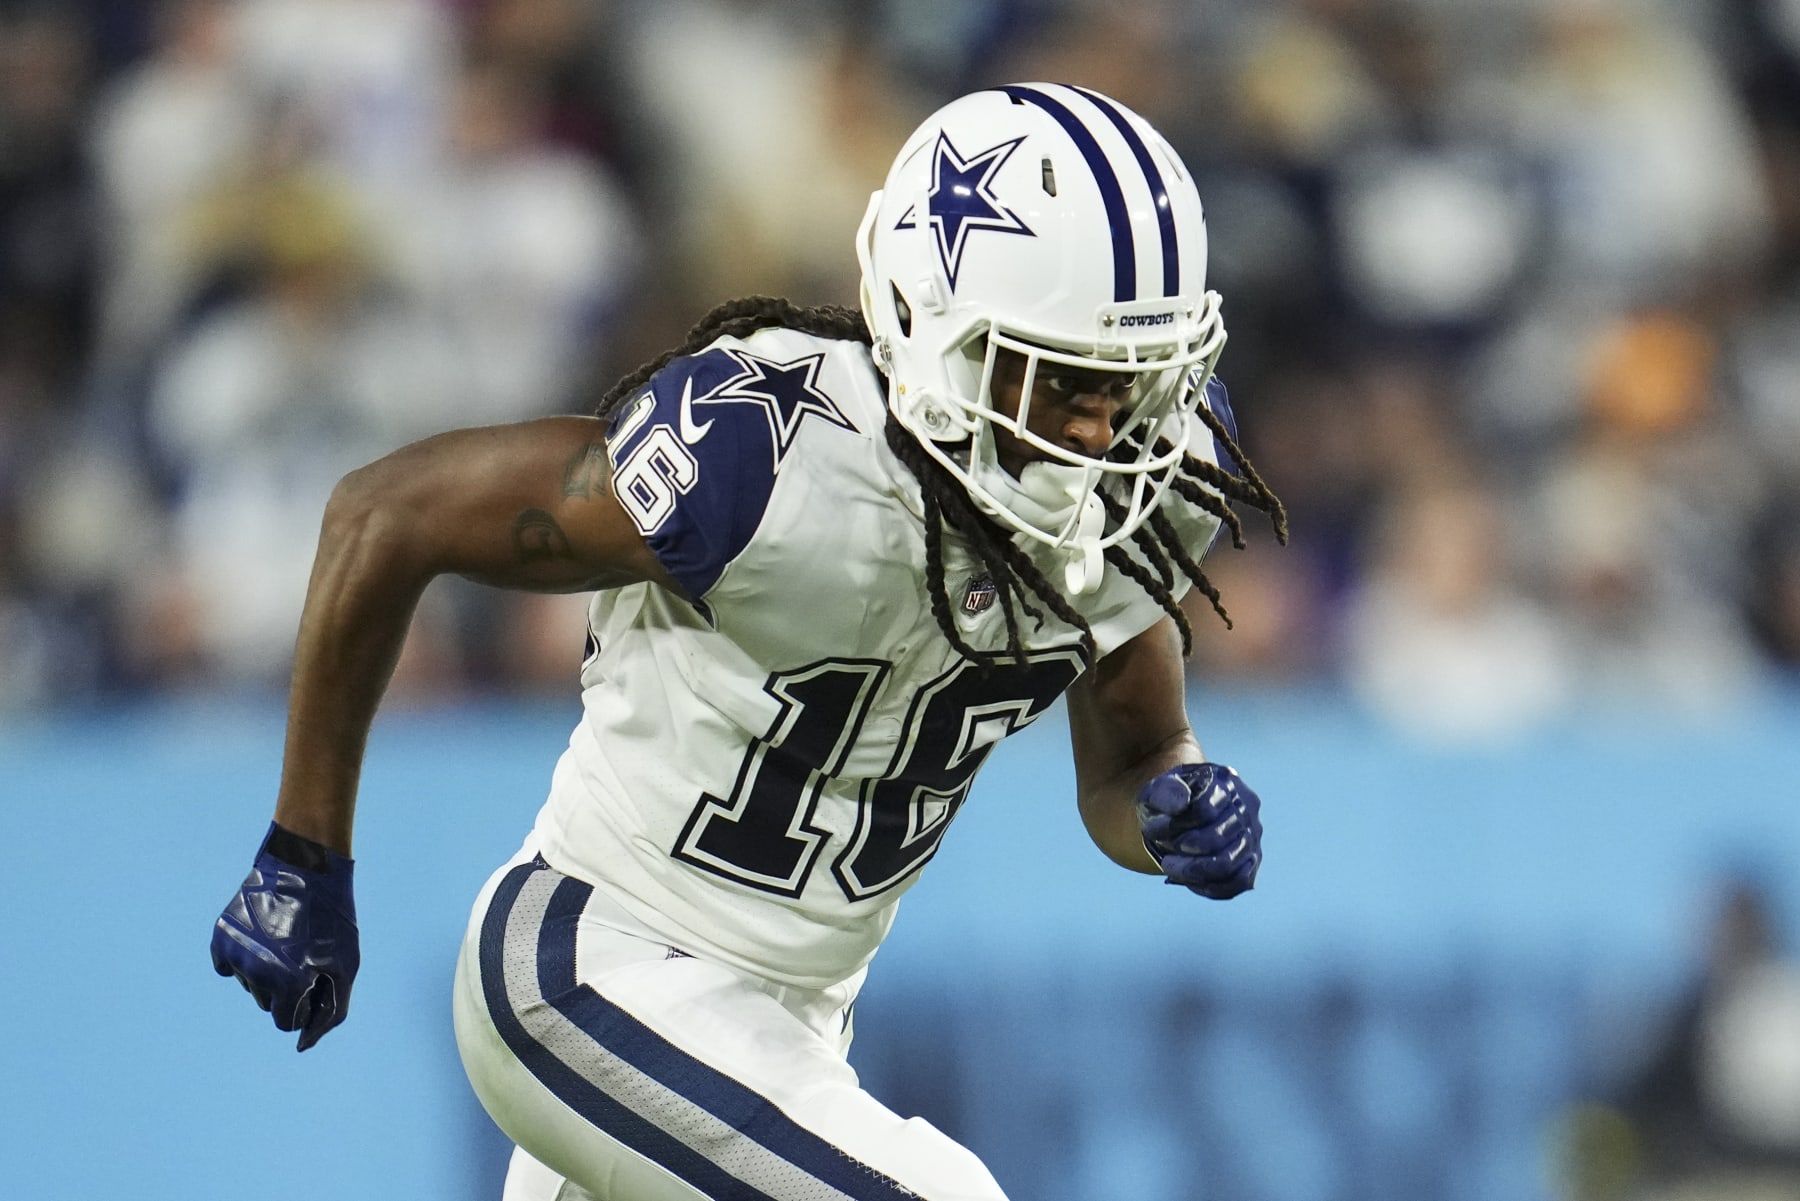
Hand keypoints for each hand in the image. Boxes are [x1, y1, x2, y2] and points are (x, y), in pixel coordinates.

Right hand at [211, 822, 358, 1050]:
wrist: (306, 865)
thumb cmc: (333, 918)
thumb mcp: (346, 965)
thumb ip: (330, 1011)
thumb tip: (304, 1044)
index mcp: (288, 984)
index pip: (286, 1022)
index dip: (303, 1002)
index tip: (313, 979)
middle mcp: (256, 974)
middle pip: (266, 1004)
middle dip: (285, 987)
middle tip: (302, 952)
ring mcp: (235, 955)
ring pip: (248, 985)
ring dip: (266, 972)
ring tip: (286, 938)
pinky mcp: (220, 938)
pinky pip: (228, 966)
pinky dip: (243, 957)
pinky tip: (263, 934)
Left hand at [1136, 762, 1261, 898]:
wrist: (1180, 812)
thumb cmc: (1168, 801)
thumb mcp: (1157, 790)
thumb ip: (1165, 792)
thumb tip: (1180, 803)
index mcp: (1225, 782)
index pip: (1204, 810)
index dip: (1175, 826)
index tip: (1152, 831)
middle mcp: (1246, 807)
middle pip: (1219, 839)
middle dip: (1184, 853)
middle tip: (1163, 858)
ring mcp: (1252, 834)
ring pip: (1229, 864)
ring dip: (1195, 872)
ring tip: (1170, 869)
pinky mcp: (1251, 859)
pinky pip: (1239, 882)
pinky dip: (1212, 887)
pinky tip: (1189, 881)